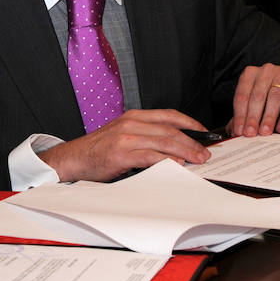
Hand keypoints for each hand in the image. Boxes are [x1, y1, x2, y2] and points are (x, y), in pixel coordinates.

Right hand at [38, 109, 211, 182]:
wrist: (73, 159)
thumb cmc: (98, 151)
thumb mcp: (123, 136)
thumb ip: (145, 137)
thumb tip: (173, 147)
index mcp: (133, 116)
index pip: (169, 115)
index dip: (191, 124)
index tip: (205, 134)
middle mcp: (131, 123)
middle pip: (171, 130)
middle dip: (193, 142)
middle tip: (206, 153)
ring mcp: (126, 137)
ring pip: (165, 141)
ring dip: (186, 152)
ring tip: (199, 160)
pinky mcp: (122, 153)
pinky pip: (151, 156)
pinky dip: (167, 160)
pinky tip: (178, 165)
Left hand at [229, 64, 279, 136]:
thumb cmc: (268, 93)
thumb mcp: (254, 101)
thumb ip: (244, 115)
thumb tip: (236, 132)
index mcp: (250, 74)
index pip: (242, 96)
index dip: (240, 115)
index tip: (240, 130)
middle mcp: (265, 72)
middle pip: (257, 96)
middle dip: (253, 117)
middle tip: (251, 133)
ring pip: (274, 98)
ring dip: (269, 117)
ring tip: (265, 131)